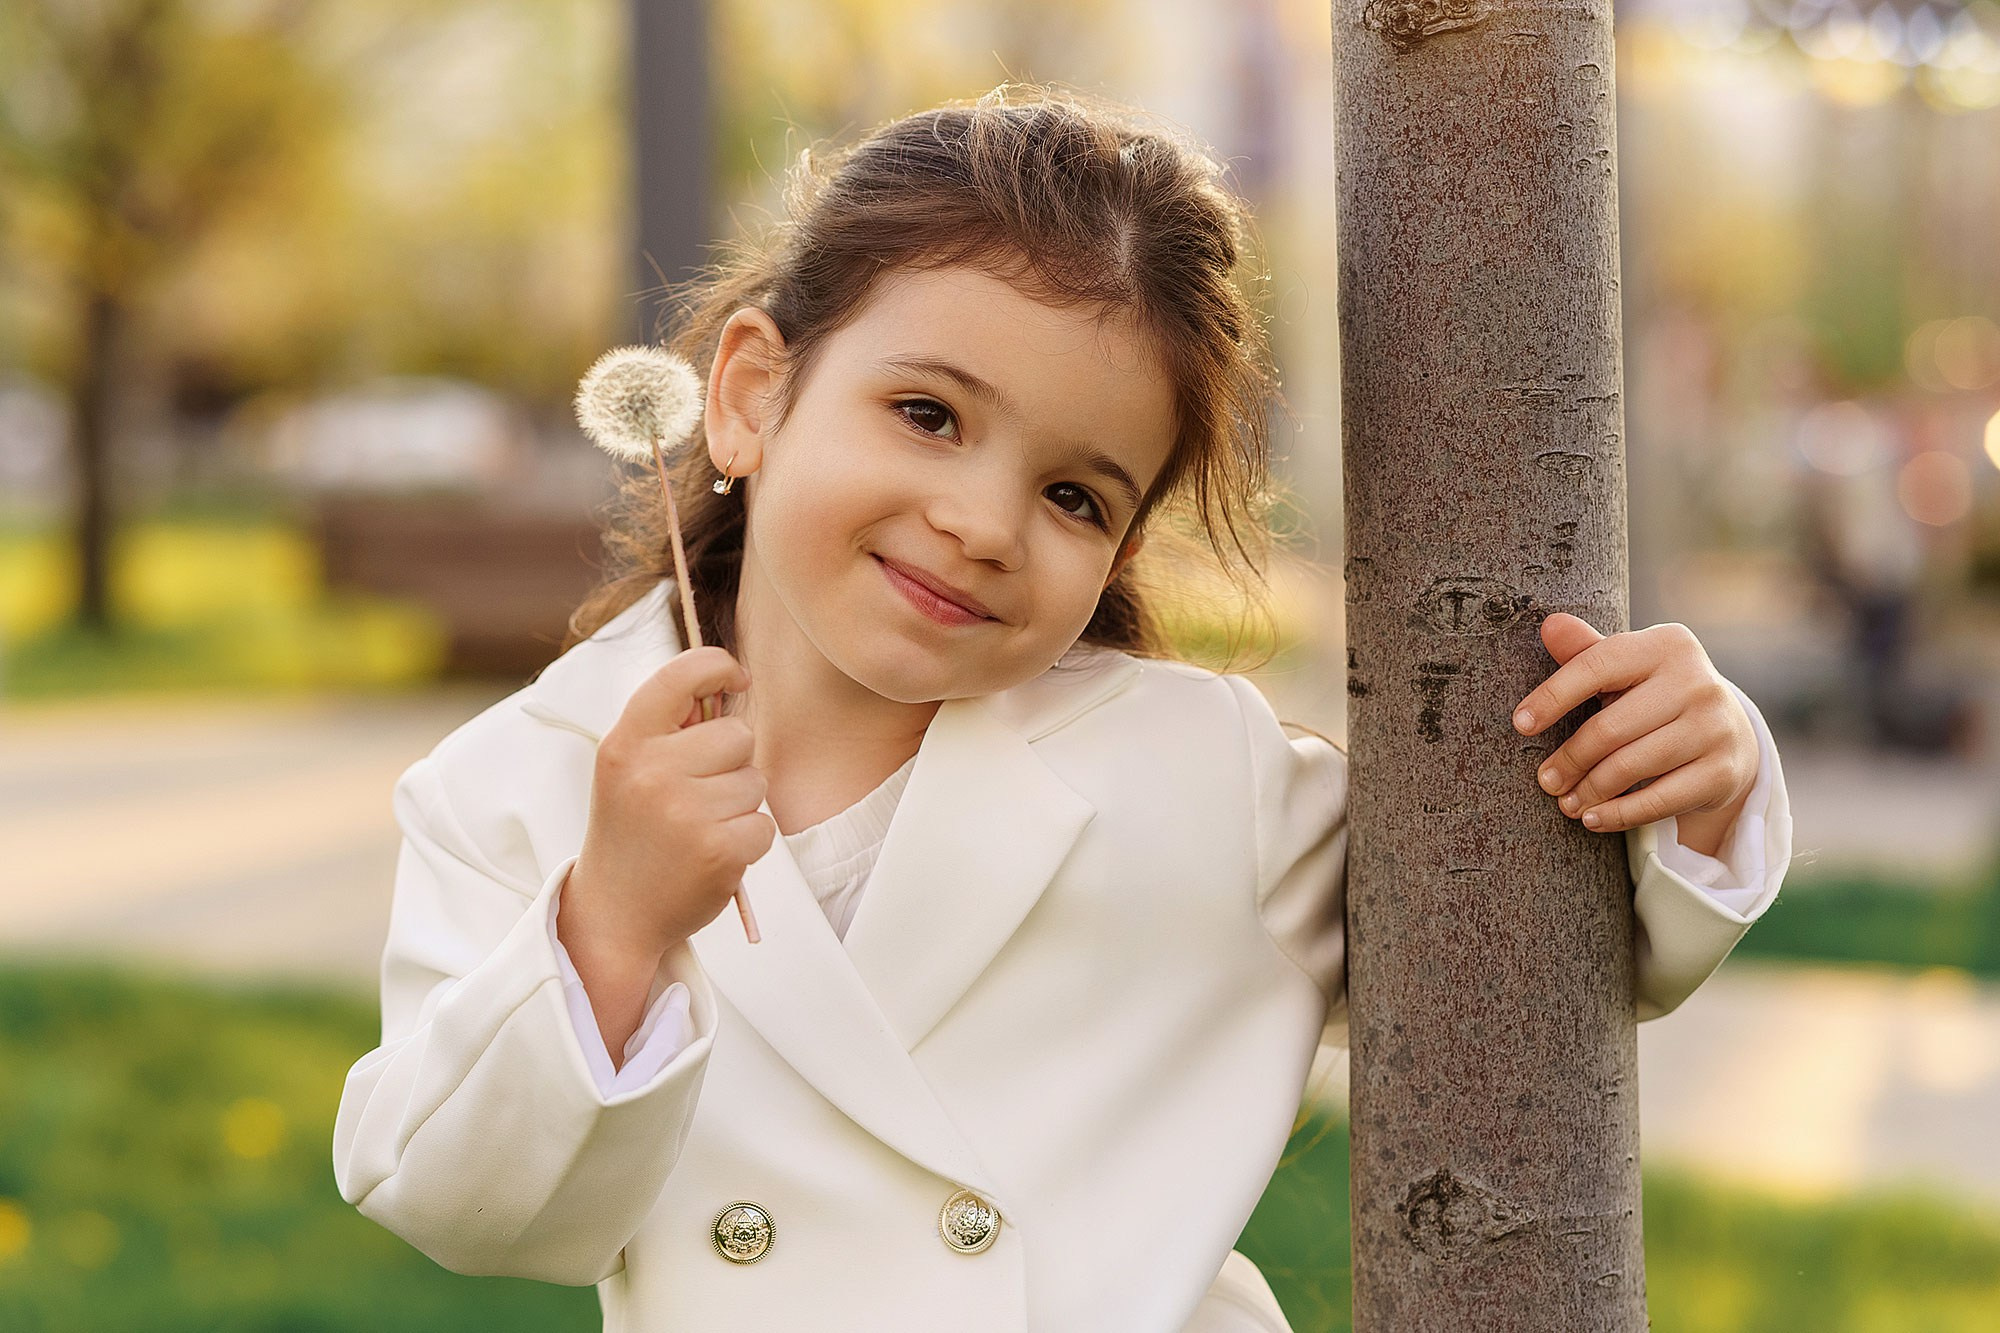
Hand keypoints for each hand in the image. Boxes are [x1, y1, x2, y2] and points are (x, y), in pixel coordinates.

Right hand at [565, 646, 775, 960]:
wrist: (615, 913)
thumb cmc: (632, 832)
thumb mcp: (628, 769)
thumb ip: (669, 726)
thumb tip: (729, 678)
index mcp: (625, 744)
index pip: (681, 674)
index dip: (719, 667)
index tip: (736, 678)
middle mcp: (651, 773)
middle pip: (738, 733)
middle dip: (731, 762)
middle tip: (696, 796)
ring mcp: (685, 813)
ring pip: (755, 781)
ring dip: (739, 805)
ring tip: (699, 829)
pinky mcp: (718, 850)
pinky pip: (765, 824)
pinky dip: (749, 841)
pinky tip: (712, 855)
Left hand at [1510, 615, 1757, 851]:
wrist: (1728, 733)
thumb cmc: (1656, 695)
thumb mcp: (1626, 668)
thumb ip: (1586, 651)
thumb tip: (1549, 625)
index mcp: (1667, 645)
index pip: (1596, 666)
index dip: (1553, 696)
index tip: (1520, 724)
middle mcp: (1698, 682)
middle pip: (1610, 728)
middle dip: (1570, 759)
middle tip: (1546, 781)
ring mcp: (1715, 728)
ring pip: (1631, 766)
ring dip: (1590, 790)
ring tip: (1566, 803)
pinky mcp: (1723, 771)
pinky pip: (1659, 800)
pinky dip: (1620, 814)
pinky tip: (1593, 819)